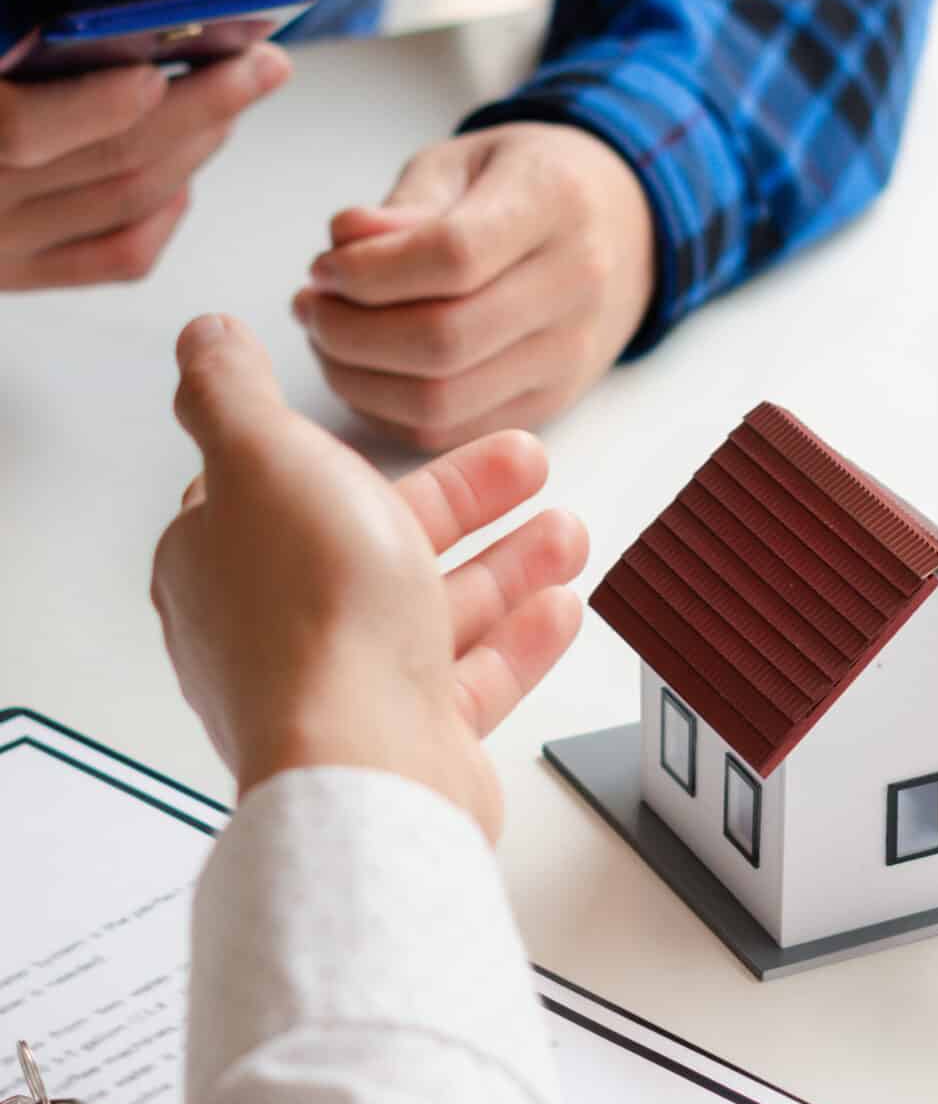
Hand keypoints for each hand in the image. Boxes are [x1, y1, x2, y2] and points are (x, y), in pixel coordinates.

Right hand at [0, 0, 289, 290]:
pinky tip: (189, 170)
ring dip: (195, 149)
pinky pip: (116, 256)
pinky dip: (164, 214)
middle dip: (200, 110)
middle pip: (110, 163)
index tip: (156, 68)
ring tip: (240, 95)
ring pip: (125, 204)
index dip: (96, 104)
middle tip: (265, 61)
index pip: (25, 131)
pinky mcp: (17, 274)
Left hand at [151, 315, 588, 840]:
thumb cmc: (314, 617)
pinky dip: (517, 638)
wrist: (364, 763)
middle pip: (375, 544)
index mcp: (223, 560)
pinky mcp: (404, 739)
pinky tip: (561, 605)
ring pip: (431, 609)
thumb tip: (205, 341)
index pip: (280, 490)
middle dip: (460, 500)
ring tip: (567, 529)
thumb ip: (229, 391)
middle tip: (528, 461)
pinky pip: (468, 679)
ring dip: (506, 563)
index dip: (349, 451)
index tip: (410, 422)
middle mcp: (274, 630)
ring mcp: (343, 688)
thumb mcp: (261, 456)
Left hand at [292, 122, 657, 450]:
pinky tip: (363, 371)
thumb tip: (345, 245)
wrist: (620, 227)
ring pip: (441, 401)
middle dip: (351, 332)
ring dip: (358, 378)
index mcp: (554, 203)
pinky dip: (386, 409)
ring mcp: (566, 355)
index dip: (369, 272)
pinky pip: (450, 430)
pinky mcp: (549, 402)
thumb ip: (403, 206)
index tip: (325, 268)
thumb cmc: (526, 185)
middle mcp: (573, 285)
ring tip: (326, 337)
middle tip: (313, 307)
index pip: (452, 256)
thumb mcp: (463, 163)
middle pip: (444, 340)